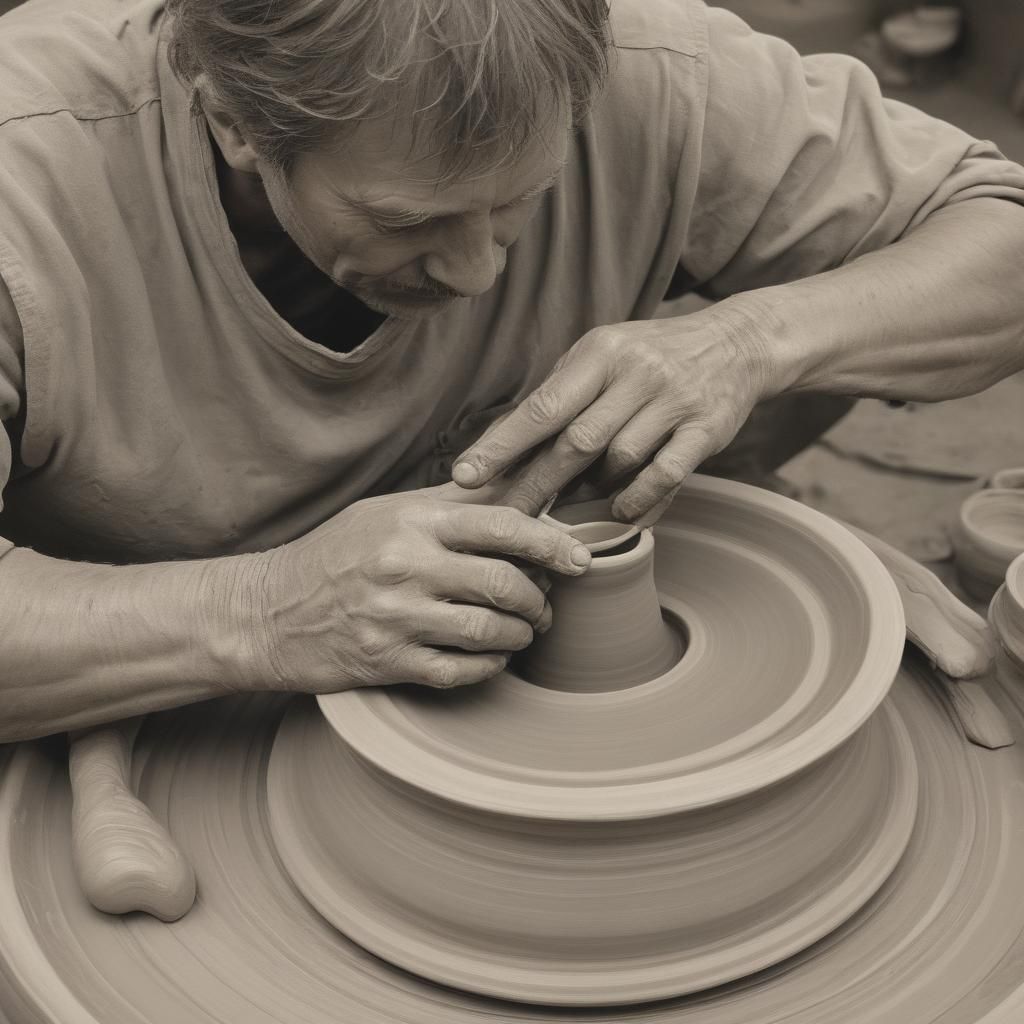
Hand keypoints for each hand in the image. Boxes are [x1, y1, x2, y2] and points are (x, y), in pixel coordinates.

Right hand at [257, 490, 591, 692]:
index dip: (551, 543)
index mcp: (412, 522)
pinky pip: (461, 671)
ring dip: (521, 635)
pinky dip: (489, 666)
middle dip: (540, 600)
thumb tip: (515, 487)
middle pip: (504, 583)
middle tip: (546, 606)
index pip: (501, 525)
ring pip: (489, 632)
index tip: (579, 559)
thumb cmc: (333, 555)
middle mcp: (407, 566)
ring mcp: (396, 618)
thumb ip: (450, 504)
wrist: (266, 611)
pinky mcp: (388, 662)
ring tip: (524, 631)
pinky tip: (492, 657)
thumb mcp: (385, 512)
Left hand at [451, 301, 774, 524]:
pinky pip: (664, 476)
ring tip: (573, 506)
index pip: (542, 405)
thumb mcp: (605, 354)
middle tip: (506, 517)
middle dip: (535, 485)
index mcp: (601, 352)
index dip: (501, 445)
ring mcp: (674, 402)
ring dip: (591, 491)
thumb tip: (506, 442)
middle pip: (575, 441)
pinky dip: (637, 500)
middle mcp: (637, 373)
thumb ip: (562, 392)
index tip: (466, 475)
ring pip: (619, 460)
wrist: (738, 343)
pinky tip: (622, 511)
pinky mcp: (706, 430)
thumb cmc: (653, 355)